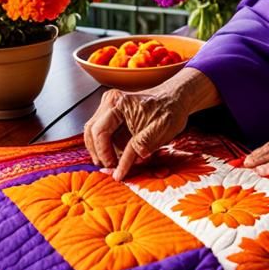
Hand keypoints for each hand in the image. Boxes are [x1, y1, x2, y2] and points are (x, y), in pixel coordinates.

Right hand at [83, 67, 219, 179]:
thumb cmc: (170, 110)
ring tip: (115, 163)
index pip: (99, 132)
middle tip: (110, 168)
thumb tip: (120, 171)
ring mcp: (110, 106)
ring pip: (93, 132)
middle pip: (91, 132)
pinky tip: (118, 154)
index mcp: (119, 103)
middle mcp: (110, 101)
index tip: (113, 168)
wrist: (177, 98)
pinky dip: (107, 145)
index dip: (104, 153)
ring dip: (101, 150)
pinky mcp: (112, 112)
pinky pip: (101, 131)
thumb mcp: (158, 132)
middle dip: (98, 153)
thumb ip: (137, 150)